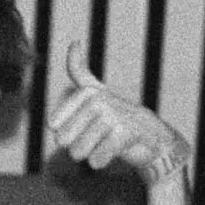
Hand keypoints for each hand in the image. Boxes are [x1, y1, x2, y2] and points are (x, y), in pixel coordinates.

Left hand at [48, 44, 190, 187]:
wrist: (151, 137)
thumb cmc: (117, 116)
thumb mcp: (96, 91)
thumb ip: (80, 71)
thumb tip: (74, 42)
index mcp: (87, 93)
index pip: (53, 125)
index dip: (65, 133)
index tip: (85, 126)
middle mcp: (99, 100)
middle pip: (63, 140)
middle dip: (76, 146)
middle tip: (96, 138)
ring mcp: (113, 116)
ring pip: (78, 151)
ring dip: (89, 155)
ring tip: (104, 144)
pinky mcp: (127, 133)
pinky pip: (96, 158)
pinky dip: (99, 162)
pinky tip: (107, 156)